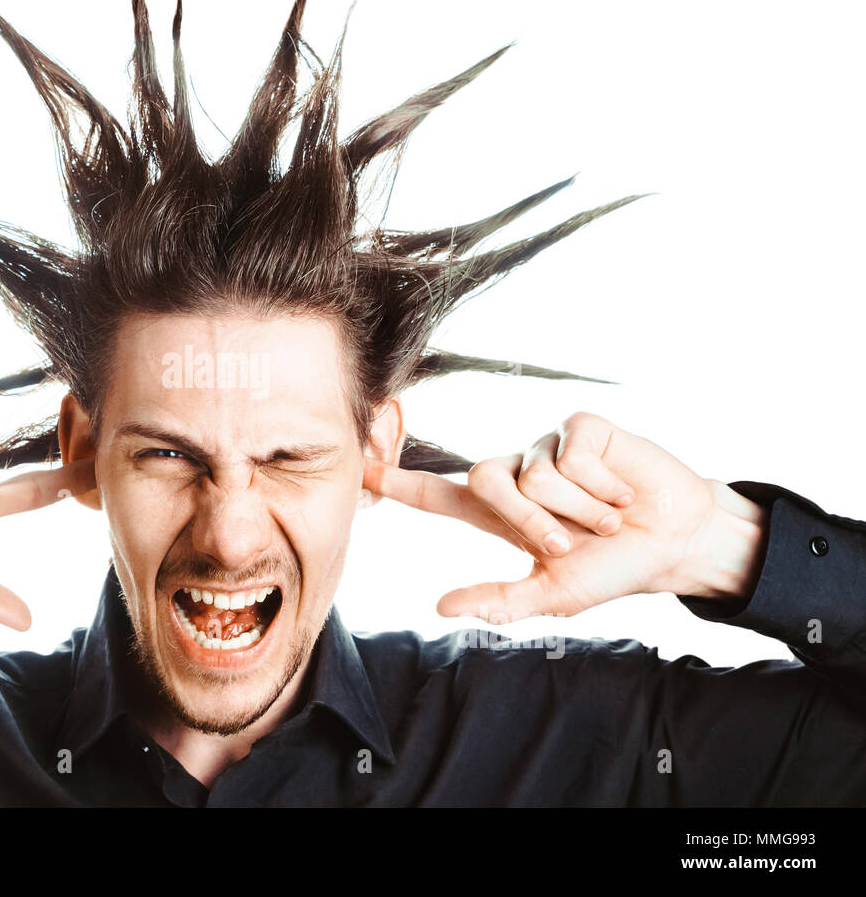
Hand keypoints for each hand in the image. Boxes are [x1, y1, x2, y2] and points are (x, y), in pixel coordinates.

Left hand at [362, 411, 767, 621]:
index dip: (398, 482)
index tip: (360, 465)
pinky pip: (571, 454)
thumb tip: (439, 609)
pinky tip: (621, 491)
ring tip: (609, 519)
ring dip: (580, 509)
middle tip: (567, 542)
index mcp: (499, 514)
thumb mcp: (554, 594)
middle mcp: (516, 475)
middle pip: (484, 481)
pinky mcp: (580, 428)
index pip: (436, 494)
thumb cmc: (612, 568)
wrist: (675, 543)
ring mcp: (545, 447)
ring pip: (534, 474)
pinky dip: (601, 485)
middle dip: (529, 520)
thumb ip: (499, 601)